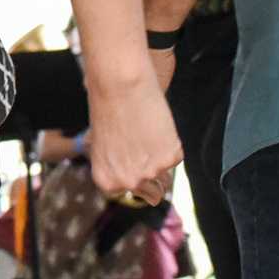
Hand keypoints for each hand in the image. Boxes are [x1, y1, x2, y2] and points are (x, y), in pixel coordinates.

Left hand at [85, 77, 182, 201]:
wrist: (120, 87)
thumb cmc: (107, 109)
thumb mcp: (103, 145)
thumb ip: (116, 165)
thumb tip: (136, 179)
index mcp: (107, 181)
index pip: (129, 191)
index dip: (135, 175)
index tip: (136, 161)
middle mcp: (129, 182)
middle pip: (152, 192)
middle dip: (153, 176)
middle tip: (148, 150)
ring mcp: (151, 172)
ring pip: (166, 177)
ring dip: (163, 162)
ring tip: (150, 136)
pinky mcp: (171, 157)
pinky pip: (175, 156)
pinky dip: (170, 144)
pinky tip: (158, 126)